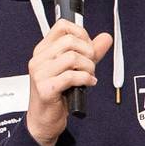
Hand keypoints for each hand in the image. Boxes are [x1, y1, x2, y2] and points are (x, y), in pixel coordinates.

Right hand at [25, 20, 113, 145]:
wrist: (44, 119)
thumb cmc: (59, 93)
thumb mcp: (77, 68)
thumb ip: (91, 52)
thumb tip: (106, 38)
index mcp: (44, 50)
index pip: (62, 26)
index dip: (81, 33)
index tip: (89, 47)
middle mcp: (39, 59)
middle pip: (70, 41)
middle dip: (88, 52)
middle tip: (91, 65)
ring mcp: (40, 73)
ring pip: (72, 57)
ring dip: (88, 67)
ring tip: (89, 76)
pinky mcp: (45, 88)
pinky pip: (71, 76)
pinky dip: (86, 79)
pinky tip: (88, 84)